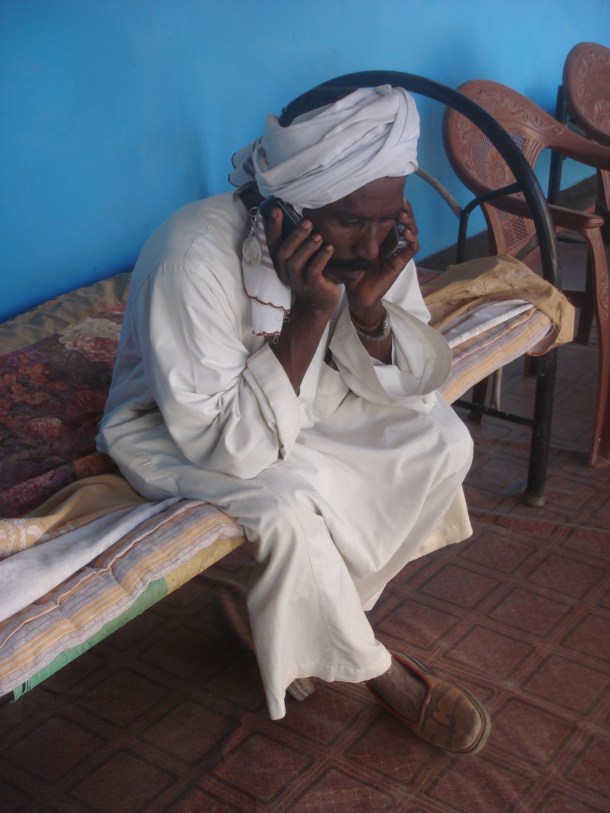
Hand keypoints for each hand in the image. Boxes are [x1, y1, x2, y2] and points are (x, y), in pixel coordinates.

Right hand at [264, 206, 340, 315]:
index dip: (273, 227)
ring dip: (307, 247)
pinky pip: (313, 271)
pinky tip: (329, 248)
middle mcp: (286, 272)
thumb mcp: (304, 259)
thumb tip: (305, 218)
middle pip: (283, 253)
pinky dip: (321, 258)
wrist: (320, 303)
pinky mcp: (312, 286)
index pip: (273, 243)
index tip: (276, 210)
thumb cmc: (313, 275)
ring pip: (295, 262)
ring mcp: (298, 281)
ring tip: (318, 236)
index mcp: (281, 263)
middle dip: (294, 236)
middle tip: (308, 222)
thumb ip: (301, 244)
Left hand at [346, 199, 418, 323]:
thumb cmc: (352, 271)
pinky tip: (406, 233)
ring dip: (410, 223)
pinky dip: (412, 240)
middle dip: (406, 211)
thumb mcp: (349, 249)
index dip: (394, 207)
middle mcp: (392, 243)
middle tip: (401, 202)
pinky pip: (411, 249)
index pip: (393, 218)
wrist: (357, 294)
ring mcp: (397, 253)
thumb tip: (340, 214)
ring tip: (404, 214)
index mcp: (382, 238)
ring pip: (411, 233)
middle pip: (406, 223)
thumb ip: (349, 235)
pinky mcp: (400, 263)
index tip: (390, 196)